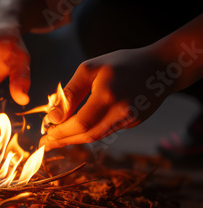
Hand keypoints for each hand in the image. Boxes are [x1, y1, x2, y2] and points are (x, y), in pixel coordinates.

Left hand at [40, 47, 172, 149]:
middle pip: (88, 135)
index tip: (45, 136)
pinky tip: (77, 130)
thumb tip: (53, 117)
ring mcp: (130, 119)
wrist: (161, 67)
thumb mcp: (90, 69)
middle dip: (64, 141)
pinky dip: (89, 131)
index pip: (80, 123)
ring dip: (75, 139)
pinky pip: (106, 130)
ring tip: (57, 139)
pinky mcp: (134, 122)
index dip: (61, 133)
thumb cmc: (121, 63)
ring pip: (97, 136)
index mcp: (108, 95)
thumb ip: (70, 93)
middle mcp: (121, 111)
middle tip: (46, 143)